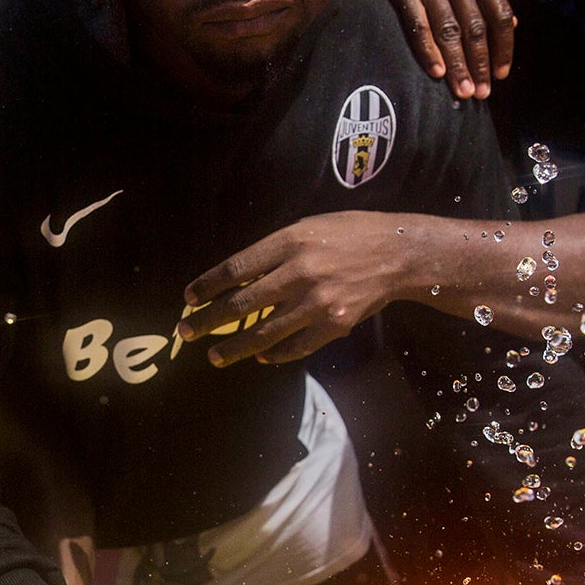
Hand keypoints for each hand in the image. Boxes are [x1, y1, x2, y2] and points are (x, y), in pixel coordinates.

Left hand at [179, 212, 401, 366]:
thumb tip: (237, 278)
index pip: (236, 268)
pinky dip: (275, 354)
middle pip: (242, 304)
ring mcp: (317, 302)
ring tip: (215, 355)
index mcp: (289, 242)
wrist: (399, 253)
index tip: (189, 298)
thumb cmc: (349, 234)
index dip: (208, 286)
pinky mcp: (334, 324)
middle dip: (209, 320)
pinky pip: (296, 346)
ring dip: (235, 347)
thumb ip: (274, 252)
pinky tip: (260, 357)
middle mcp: (300, 272)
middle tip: (186, 331)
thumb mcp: (307, 228)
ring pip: (265, 333)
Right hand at [352, 0, 514, 99]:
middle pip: (476, 27)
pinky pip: (418, 24)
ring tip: (464, 91)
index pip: (499, 13)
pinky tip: (436, 72)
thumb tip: (513, 24)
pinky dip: (428, 51)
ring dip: (459, 65)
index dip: (504, 47)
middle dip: (481, 63)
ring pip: (450, 30)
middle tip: (483, 93)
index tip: (502, 74)